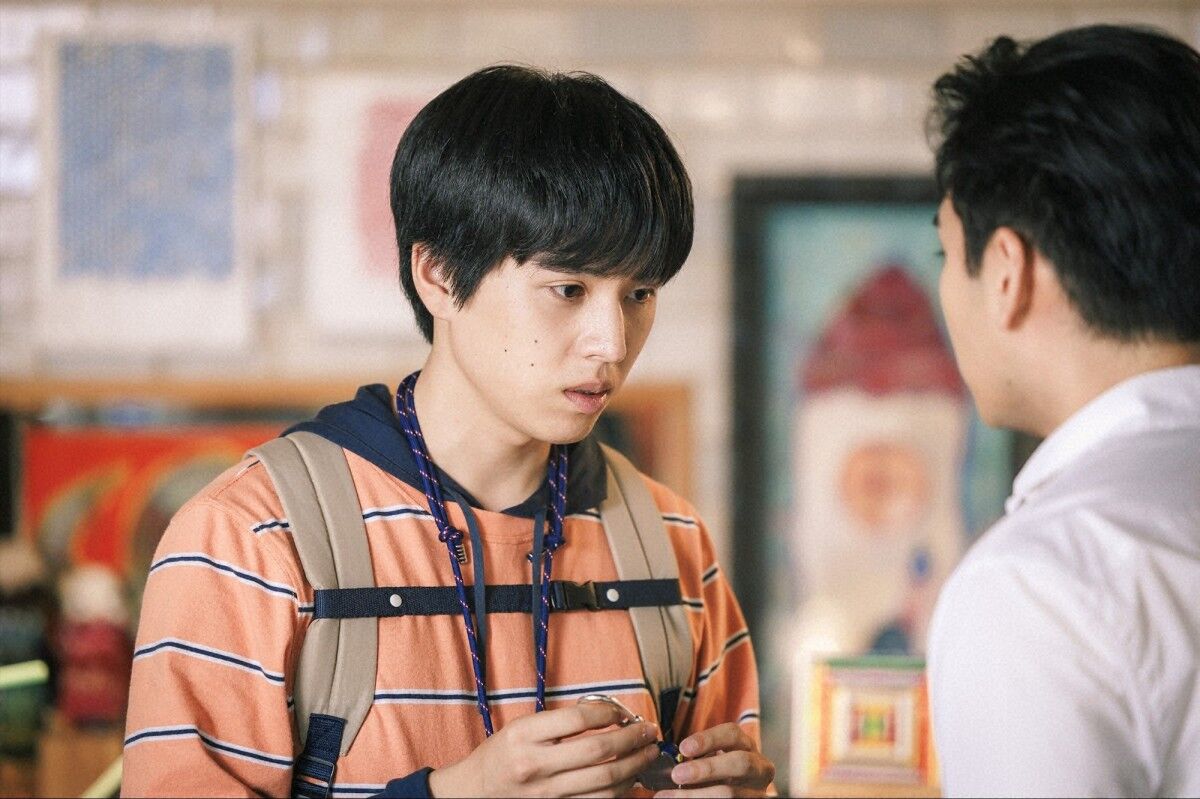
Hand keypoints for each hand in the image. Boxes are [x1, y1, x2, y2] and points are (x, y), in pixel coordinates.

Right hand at [427, 702, 662, 796]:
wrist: (474, 794)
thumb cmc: (501, 756)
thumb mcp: (521, 728)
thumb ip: (558, 722)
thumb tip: (607, 713)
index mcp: (524, 736)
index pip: (578, 718)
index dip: (608, 712)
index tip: (623, 711)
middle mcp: (535, 766)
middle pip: (598, 751)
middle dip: (632, 739)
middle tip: (648, 730)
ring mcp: (547, 795)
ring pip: (605, 782)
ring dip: (634, 765)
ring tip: (648, 753)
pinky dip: (620, 791)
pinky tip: (631, 778)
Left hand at [654, 723, 774, 796]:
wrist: (737, 795)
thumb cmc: (721, 776)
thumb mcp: (715, 761)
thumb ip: (699, 758)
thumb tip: (670, 762)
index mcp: (747, 747)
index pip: (732, 734)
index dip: (708, 739)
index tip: (683, 748)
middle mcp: (759, 768)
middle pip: (740, 763)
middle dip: (707, 768)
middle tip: (677, 774)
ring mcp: (758, 791)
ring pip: (732, 793)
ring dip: (697, 795)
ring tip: (669, 796)